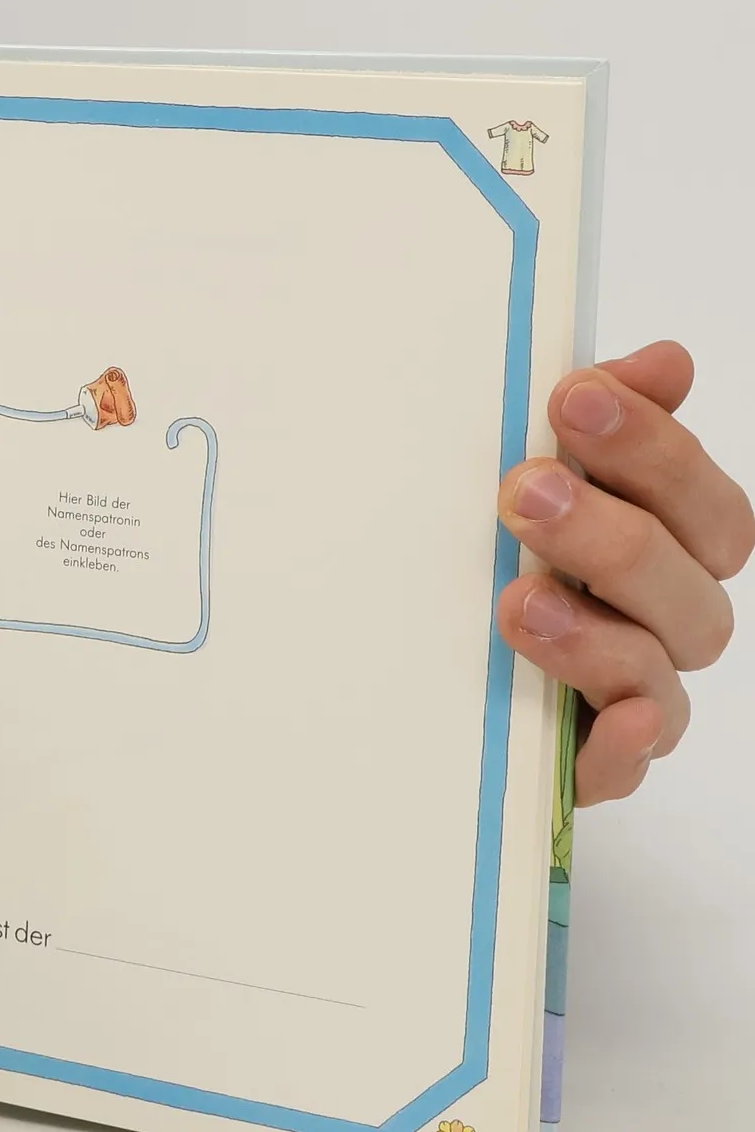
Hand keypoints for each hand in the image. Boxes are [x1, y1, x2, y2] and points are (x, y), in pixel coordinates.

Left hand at [497, 342, 752, 805]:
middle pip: (684, 584)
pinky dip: (625, 748)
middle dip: (610, 533)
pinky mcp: (589, 764)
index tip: (571, 398)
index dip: (650, 447)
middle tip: (525, 493)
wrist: (431, 672)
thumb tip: (665, 361)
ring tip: (519, 598)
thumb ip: (598, 428)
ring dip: (594, 633)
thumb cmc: (508, 555)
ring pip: (653, 670)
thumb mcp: (539, 482)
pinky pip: (624, 769)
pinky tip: (617, 721)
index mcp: (671, 546)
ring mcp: (633, 697)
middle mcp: (665, 621)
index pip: (699, 500)